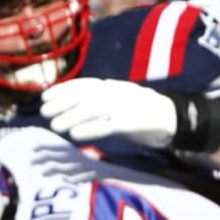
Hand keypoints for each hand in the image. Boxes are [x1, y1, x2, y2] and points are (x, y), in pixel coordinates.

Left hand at [40, 78, 177, 148]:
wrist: (176, 120)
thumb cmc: (141, 114)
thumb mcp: (117, 104)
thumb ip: (97, 105)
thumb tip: (68, 108)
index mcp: (114, 87)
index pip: (85, 84)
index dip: (64, 89)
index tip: (44, 96)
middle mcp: (119, 93)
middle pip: (87, 95)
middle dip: (63, 102)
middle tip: (43, 111)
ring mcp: (127, 106)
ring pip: (95, 108)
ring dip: (72, 116)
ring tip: (54, 126)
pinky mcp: (135, 123)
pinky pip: (110, 124)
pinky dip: (91, 129)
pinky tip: (75, 134)